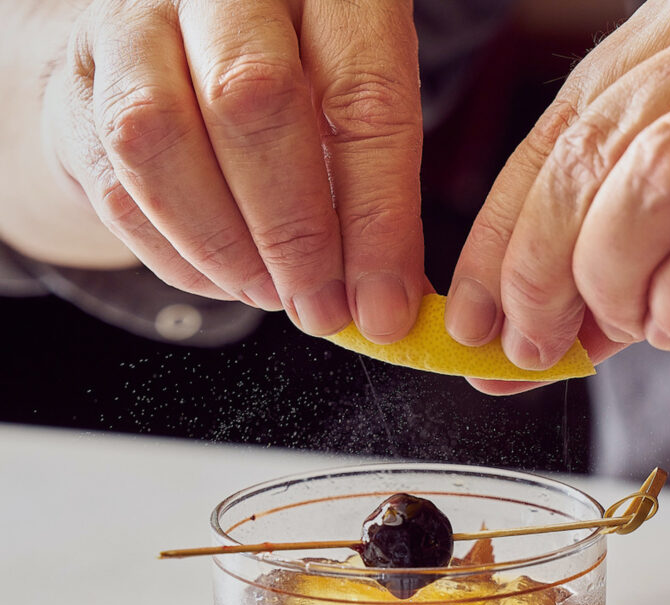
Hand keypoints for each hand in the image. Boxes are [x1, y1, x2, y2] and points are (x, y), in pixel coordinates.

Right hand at [41, 0, 423, 338]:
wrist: (167, 53)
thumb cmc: (283, 90)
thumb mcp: (344, 118)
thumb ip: (370, 196)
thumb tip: (388, 305)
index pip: (363, 92)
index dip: (378, 216)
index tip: (382, 305)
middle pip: (254, 98)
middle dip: (295, 232)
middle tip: (319, 307)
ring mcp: (133, 19)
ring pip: (160, 136)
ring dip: (223, 245)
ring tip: (266, 293)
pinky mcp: (77, 83)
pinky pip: (116, 185)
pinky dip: (175, 256)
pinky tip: (220, 280)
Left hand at [444, 0, 669, 394]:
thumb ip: (607, 260)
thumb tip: (520, 354)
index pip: (553, 137)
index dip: (496, 238)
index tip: (468, 319)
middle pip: (584, 157)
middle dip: (537, 272)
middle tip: (531, 346)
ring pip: (647, 181)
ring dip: (612, 284)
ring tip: (630, 325)